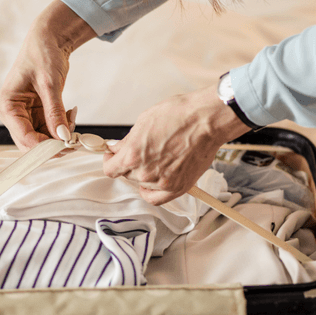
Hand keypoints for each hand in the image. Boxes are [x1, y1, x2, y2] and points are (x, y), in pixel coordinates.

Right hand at [0, 0, 95, 149]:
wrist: (47, 40)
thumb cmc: (42, 54)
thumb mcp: (50, 84)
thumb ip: (55, 112)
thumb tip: (63, 137)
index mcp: (6, 104)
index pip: (23, 137)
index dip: (44, 147)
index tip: (65, 147)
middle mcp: (11, 113)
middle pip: (30, 143)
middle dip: (53, 144)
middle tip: (74, 140)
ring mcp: (23, 114)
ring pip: (41, 139)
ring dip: (60, 135)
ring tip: (73, 118)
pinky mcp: (34, 113)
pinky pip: (48, 130)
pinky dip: (62, 127)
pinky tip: (70, 114)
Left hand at [103, 85, 251, 204]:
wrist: (206, 121)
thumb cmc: (180, 116)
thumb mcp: (144, 121)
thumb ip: (128, 140)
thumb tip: (118, 149)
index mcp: (132, 155)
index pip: (110, 169)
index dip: (111, 161)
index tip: (114, 157)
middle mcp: (145, 172)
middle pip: (127, 175)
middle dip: (132, 163)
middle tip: (144, 152)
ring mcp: (161, 182)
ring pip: (142, 184)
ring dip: (146, 174)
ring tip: (159, 158)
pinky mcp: (177, 187)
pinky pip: (156, 198)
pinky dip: (152, 191)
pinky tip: (154, 182)